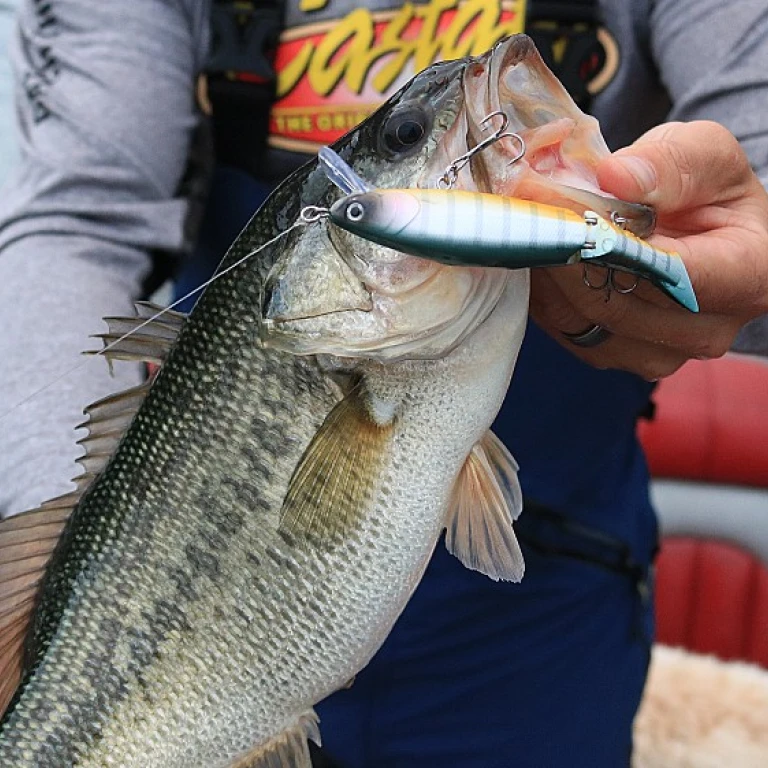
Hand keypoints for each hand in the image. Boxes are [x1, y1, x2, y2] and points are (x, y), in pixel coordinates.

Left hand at [529, 120, 767, 378]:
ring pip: (587, 323)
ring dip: (549, 276)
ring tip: (532, 231)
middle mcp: (710, 329)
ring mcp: (663, 352)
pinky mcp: (622, 356)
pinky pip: (569, 333)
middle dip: (568, 254)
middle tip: (529, 211)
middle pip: (621, 304)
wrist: (694, 223)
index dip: (610, 242)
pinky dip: (547, 295)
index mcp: (749, 276)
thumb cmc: (705, 189)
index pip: (672, 273)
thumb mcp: (703, 154)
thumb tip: (616, 177)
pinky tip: (541, 259)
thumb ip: (668, 162)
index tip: (563, 207)